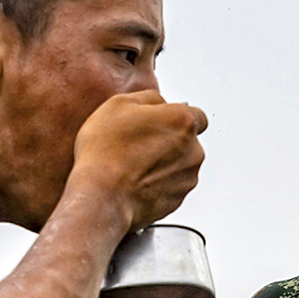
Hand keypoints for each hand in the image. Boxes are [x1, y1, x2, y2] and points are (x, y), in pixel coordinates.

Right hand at [69, 91, 206, 231]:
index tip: (159, 123)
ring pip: (181, 165)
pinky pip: (172, 186)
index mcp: (182, 121)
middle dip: (169, 141)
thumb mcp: (118, 104)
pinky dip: (159, 184)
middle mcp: (193, 149)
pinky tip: (136, 182)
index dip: (175, 118)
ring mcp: (187, 177)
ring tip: (134, 166)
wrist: (102, 196)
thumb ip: (148, 98)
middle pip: (188, 141)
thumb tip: (158, 103)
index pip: (196, 115)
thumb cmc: (106, 152)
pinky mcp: (178, 200)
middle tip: (139, 144)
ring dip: (164, 164)